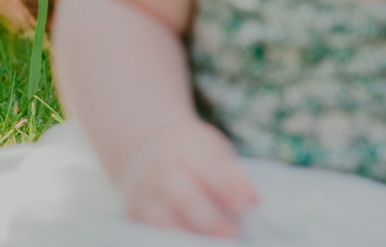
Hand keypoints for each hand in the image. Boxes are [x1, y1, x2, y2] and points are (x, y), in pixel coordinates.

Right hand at [120, 119, 257, 236]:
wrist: (146, 149)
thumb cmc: (192, 153)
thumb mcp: (214, 150)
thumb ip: (231, 173)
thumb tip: (251, 202)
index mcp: (186, 147)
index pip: (210, 168)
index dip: (230, 188)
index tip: (251, 204)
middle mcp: (160, 169)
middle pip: (184, 196)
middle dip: (211, 220)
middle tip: (232, 235)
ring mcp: (142, 193)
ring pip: (163, 220)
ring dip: (190, 235)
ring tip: (215, 243)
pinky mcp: (134, 215)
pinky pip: (152, 232)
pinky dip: (172, 240)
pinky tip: (194, 242)